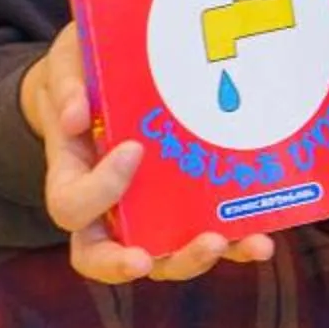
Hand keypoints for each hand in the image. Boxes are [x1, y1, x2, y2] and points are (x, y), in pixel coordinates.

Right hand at [21, 24, 272, 285]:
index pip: (70, 206)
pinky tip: (262, 239)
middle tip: (145, 258)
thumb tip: (75, 116)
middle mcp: (104, 209)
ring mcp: (147, 215)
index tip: (133, 149)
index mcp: (71, 176)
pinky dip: (234, 245)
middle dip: (124, 263)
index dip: (98, 190)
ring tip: (226, 243)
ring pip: (162, 259)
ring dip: (193, 259)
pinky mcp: (187, 211)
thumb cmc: (83, 72)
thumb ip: (66, 85)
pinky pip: (206, 236)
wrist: (108, 75)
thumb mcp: (68, 64)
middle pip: (103, 257)